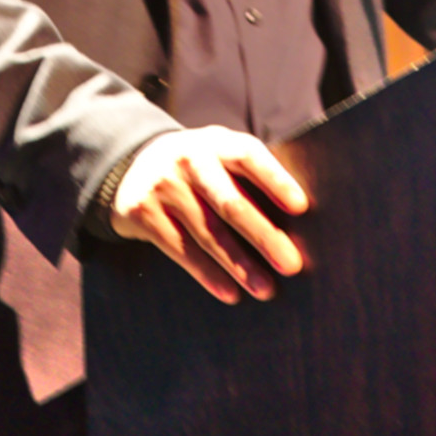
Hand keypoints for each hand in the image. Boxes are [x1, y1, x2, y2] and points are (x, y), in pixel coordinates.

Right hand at [107, 127, 310, 301]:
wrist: (133, 165)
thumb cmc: (202, 167)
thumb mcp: (222, 155)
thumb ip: (251, 174)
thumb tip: (298, 217)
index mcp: (218, 143)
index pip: (249, 158)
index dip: (276, 182)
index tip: (302, 208)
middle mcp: (189, 161)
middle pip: (231, 204)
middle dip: (264, 237)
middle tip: (291, 265)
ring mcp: (163, 187)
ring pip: (207, 233)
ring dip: (239, 266)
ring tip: (265, 289)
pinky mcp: (141, 213)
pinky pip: (180, 250)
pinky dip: (207, 275)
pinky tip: (230, 292)